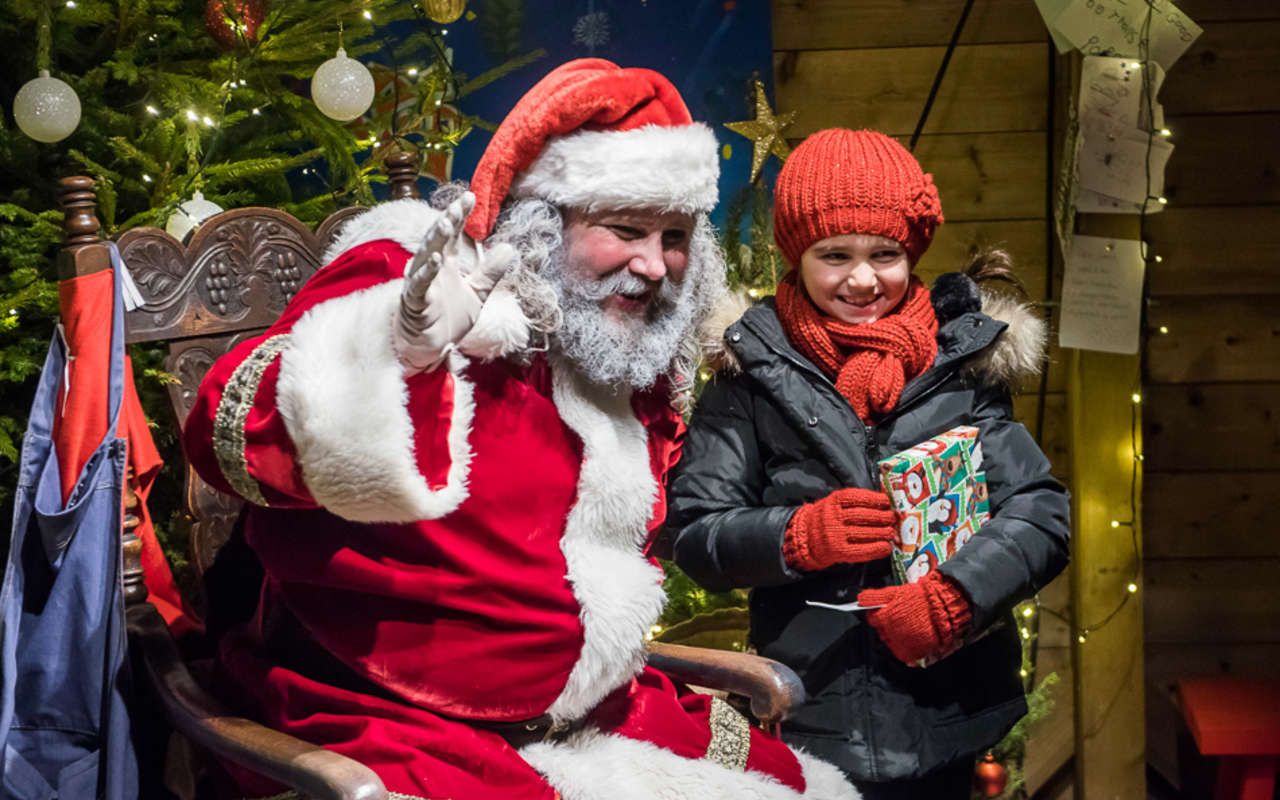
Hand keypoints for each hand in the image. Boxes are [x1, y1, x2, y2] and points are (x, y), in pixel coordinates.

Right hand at [394, 192, 516, 372]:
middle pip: (438, 239)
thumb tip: (510, 249)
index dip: (460, 215)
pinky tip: (436, 259)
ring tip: (446, 222)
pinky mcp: (414, 302)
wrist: (430, 348)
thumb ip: (490, 272)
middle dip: (448, 220)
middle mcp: (431, 268)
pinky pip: (418, 284)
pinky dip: (426, 272)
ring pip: (425, 255)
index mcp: (445, 264)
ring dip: (436, 239)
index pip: (452, 234)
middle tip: (459, 203)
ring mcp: (420, 284)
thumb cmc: (448, 319)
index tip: (470, 196)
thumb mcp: (477, 293)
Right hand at [782, 487, 895, 570]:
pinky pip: (861, 551)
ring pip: (864, 532)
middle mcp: (833, 517)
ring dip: (882, 533)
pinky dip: (876, 549)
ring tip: (891, 532)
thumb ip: (852, 503)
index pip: (856, 498)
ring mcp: (835, 535)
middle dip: (882, 517)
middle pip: (863, 516)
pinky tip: (885, 547)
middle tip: (893, 519)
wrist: (805, 538)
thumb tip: (882, 503)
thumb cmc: (826, 519)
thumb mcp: (833, 504)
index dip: (874, 499)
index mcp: (832, 502)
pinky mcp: (838, 551)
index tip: (886, 502)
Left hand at [857, 571, 972, 664]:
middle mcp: (891, 633)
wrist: (943, 607)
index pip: (873, 620)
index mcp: (884, 618)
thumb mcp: (895, 592)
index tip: (885, 611)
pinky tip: (912, 638)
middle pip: (882, 633)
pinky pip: (905, 654)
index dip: (878, 614)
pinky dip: (906, 648)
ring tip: (907, 627)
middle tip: (898, 618)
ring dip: (896, 638)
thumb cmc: (919, 597)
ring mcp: (904, 644)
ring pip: (893, 644)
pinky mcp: (916, 653)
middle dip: (886, 626)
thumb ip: (875, 597)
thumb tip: (859, 599)